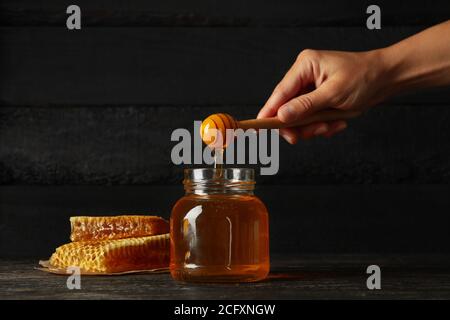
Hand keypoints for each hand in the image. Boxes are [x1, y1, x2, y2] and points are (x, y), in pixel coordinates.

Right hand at [258, 49, 386, 142]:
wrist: (387, 78)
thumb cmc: (364, 78)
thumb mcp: (334, 93)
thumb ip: (306, 106)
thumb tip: (281, 115)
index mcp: (304, 66)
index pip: (280, 93)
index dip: (269, 111)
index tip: (258, 127)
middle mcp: (304, 76)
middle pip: (287, 108)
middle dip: (300, 124)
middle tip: (311, 133)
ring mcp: (310, 88)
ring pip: (299, 117)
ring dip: (313, 127)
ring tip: (331, 126)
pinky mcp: (317, 99)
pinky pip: (311, 119)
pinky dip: (322, 125)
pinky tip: (337, 122)